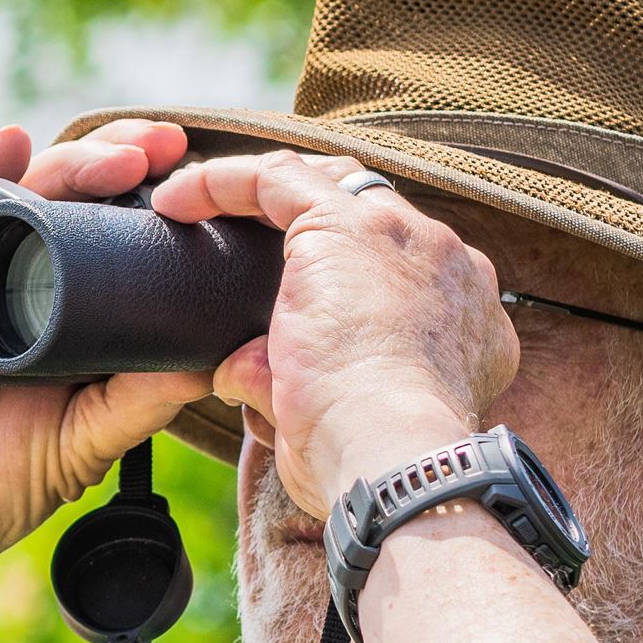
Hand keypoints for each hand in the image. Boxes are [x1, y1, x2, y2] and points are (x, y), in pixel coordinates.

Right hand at [0, 120, 215, 599]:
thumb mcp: (88, 440)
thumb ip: (142, 397)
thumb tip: (214, 352)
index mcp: (71, 312)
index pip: (118, 236)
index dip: (158, 204)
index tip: (207, 183)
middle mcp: (23, 283)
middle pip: (76, 199)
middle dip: (124, 161)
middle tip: (168, 148)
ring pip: (25, 196)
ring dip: (73, 164)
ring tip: (121, 157)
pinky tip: (11, 143)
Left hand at [151, 150, 516, 513]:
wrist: (393, 458)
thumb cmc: (369, 463)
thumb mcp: (338, 423)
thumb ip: (288, 385)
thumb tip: (236, 373)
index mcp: (467, 318)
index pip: (406, 270)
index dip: (354, 274)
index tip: (301, 298)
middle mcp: (448, 263)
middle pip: (373, 213)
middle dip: (313, 218)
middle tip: (250, 235)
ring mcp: (403, 237)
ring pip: (328, 185)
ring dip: (264, 195)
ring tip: (202, 208)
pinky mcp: (344, 226)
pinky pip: (276, 179)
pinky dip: (220, 184)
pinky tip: (174, 202)